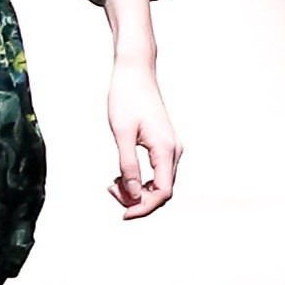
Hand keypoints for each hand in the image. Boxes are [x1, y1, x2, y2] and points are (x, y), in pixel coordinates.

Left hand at [104, 0, 179, 219]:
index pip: (162, 193)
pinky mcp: (164, 142)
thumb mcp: (122, 133)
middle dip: (137, 199)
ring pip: (160, 182)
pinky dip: (141, 178)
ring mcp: (171, 146)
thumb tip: (133, 196)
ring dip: (138, 190)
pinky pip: (157, 171)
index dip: (143, 208)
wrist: (134, 70)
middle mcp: (174, 150)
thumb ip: (128, 166)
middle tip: (110, 190)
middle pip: (162, 191)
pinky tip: (122, 174)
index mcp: (165, 149)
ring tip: (113, 182)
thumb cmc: (125, 97)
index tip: (122, 214)